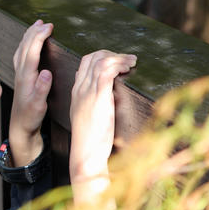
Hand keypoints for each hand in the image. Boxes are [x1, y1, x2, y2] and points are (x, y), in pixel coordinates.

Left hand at [9, 20, 53, 166]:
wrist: (20, 127)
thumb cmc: (30, 117)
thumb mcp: (38, 106)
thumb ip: (42, 89)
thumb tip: (46, 73)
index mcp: (26, 77)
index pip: (32, 51)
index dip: (39, 37)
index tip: (48, 27)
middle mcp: (21, 73)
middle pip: (25, 47)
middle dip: (34, 32)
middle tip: (45, 22)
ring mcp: (19, 75)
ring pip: (22, 49)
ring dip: (29, 36)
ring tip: (37, 26)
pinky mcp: (21, 78)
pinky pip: (22, 55)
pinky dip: (26, 45)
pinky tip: (30, 44)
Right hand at [69, 50, 136, 204]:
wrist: (86, 155)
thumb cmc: (91, 142)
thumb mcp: (89, 119)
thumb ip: (94, 105)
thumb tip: (106, 95)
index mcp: (76, 93)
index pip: (85, 64)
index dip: (102, 57)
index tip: (118, 63)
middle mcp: (80, 89)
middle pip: (92, 57)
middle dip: (112, 54)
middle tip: (128, 60)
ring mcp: (88, 92)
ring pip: (100, 60)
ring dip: (119, 57)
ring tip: (132, 62)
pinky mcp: (98, 97)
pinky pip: (106, 70)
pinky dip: (119, 64)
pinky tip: (128, 69)